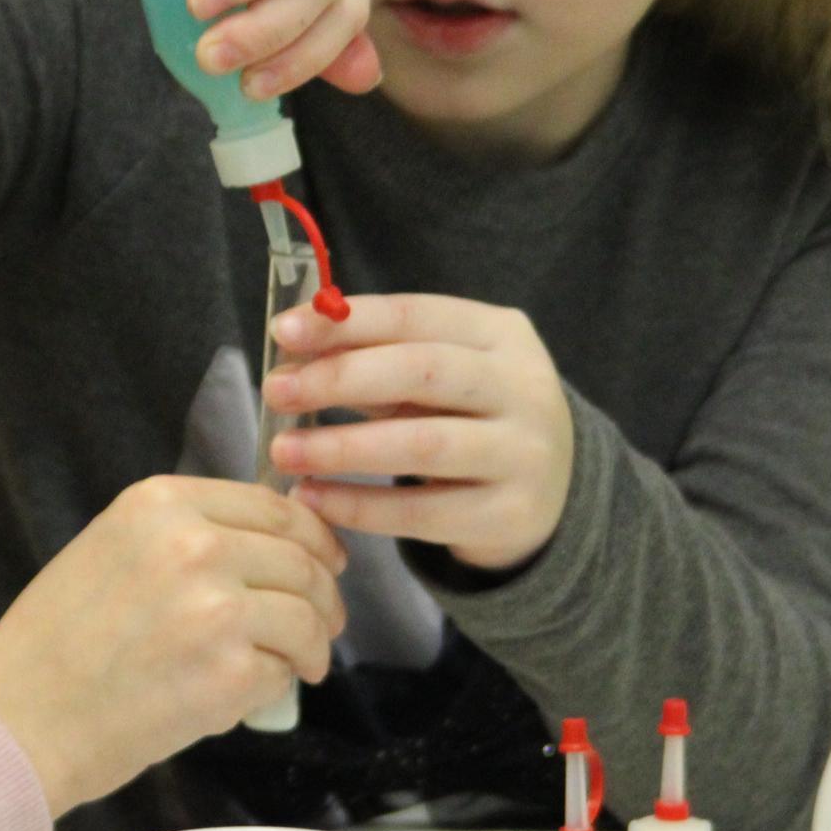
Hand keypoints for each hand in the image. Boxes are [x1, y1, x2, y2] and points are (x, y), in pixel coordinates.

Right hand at [0, 475, 349, 814]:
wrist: (21, 718)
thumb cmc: (56, 642)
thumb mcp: (110, 549)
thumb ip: (182, 536)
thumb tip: (264, 545)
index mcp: (161, 504)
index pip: (273, 505)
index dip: (312, 536)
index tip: (324, 559)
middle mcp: (196, 545)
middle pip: (302, 559)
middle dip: (325, 593)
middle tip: (324, 622)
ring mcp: (218, 609)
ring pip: (307, 616)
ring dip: (313, 644)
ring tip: (302, 664)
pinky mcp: (231, 674)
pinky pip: (284, 672)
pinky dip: (277, 685)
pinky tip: (248, 694)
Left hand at [262, 294, 576, 571]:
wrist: (555, 492)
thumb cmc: (470, 417)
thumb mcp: (437, 376)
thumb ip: (375, 359)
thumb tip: (292, 352)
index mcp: (501, 334)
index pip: (416, 315)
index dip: (347, 321)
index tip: (283, 332)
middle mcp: (524, 387)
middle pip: (423, 371)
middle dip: (340, 378)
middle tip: (276, 391)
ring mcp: (524, 454)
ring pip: (423, 445)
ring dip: (342, 447)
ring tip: (284, 450)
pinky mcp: (511, 515)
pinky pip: (423, 512)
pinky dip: (360, 506)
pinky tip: (314, 498)